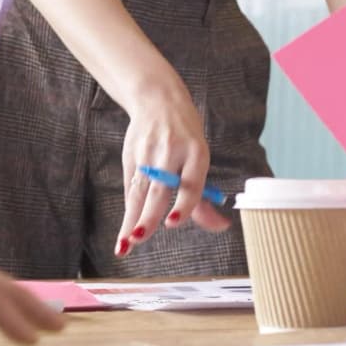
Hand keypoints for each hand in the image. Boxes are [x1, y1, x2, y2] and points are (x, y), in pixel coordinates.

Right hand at [116, 80, 228, 258]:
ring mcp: (148, 154)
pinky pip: (131, 188)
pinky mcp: (131, 156)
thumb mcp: (199, 159)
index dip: (182, 204)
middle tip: (141, 237)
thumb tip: (220, 226)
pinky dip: (129, 211)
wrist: (157, 101)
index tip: (172, 223)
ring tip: (126, 245)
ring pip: (140, 191)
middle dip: (149, 215)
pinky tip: (125, 232)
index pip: (190, 182)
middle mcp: (172, 153)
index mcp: (197, 152)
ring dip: (131, 220)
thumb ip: (202, 196)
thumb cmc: (185, 138)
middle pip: (160, 189)